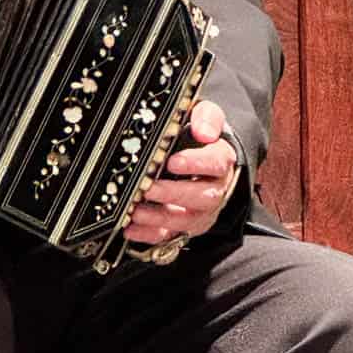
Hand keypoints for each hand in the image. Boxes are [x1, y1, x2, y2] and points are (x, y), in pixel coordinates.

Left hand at [123, 99, 238, 247]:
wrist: (203, 159)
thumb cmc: (200, 138)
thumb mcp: (206, 117)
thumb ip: (206, 117)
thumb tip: (203, 131)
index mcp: (222, 161)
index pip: (216, 163)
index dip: (196, 164)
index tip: (174, 161)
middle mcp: (216, 190)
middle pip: (203, 197)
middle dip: (173, 194)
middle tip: (149, 188)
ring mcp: (201, 211)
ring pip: (186, 220)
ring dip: (160, 217)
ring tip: (136, 210)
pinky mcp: (186, 226)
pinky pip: (170, 235)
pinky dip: (150, 235)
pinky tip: (131, 229)